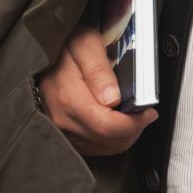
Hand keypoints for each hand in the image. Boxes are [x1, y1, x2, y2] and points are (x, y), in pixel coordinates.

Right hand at [39, 24, 156, 155]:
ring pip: (103, 147)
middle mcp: (62, 118)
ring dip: (124, 136)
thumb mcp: (86, 44)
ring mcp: (61, 129)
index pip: (108, 126)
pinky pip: (93, 147)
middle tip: (144, 113)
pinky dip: (110, 140)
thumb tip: (114, 99)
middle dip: (133, 129)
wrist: (44, 53)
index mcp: (68, 97)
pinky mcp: (64, 134)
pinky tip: (116, 123)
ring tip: (132, 117)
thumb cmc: (66, 46)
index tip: (148, 112)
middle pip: (108, 140)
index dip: (134, 123)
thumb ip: (99, 70)